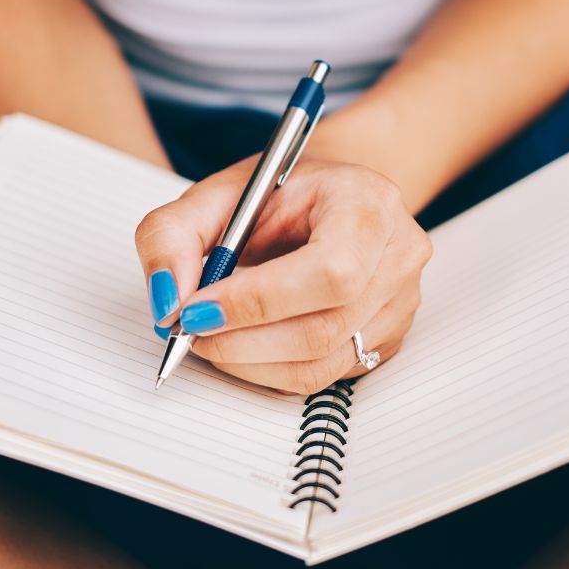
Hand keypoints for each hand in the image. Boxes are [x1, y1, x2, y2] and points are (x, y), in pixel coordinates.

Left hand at [135, 157, 432, 393]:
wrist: (332, 195)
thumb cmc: (284, 192)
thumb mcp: (219, 193)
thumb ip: (174, 235)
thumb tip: (168, 301)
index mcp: (369, 203)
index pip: (329, 271)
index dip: (257, 302)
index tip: (194, 311)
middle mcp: (398, 255)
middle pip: (324, 327)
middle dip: (243, 340)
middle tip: (190, 331)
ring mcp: (401, 303)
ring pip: (321, 363)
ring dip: (250, 362)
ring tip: (212, 336)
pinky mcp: (388, 340)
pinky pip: (325, 376)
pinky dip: (271, 369)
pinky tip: (246, 342)